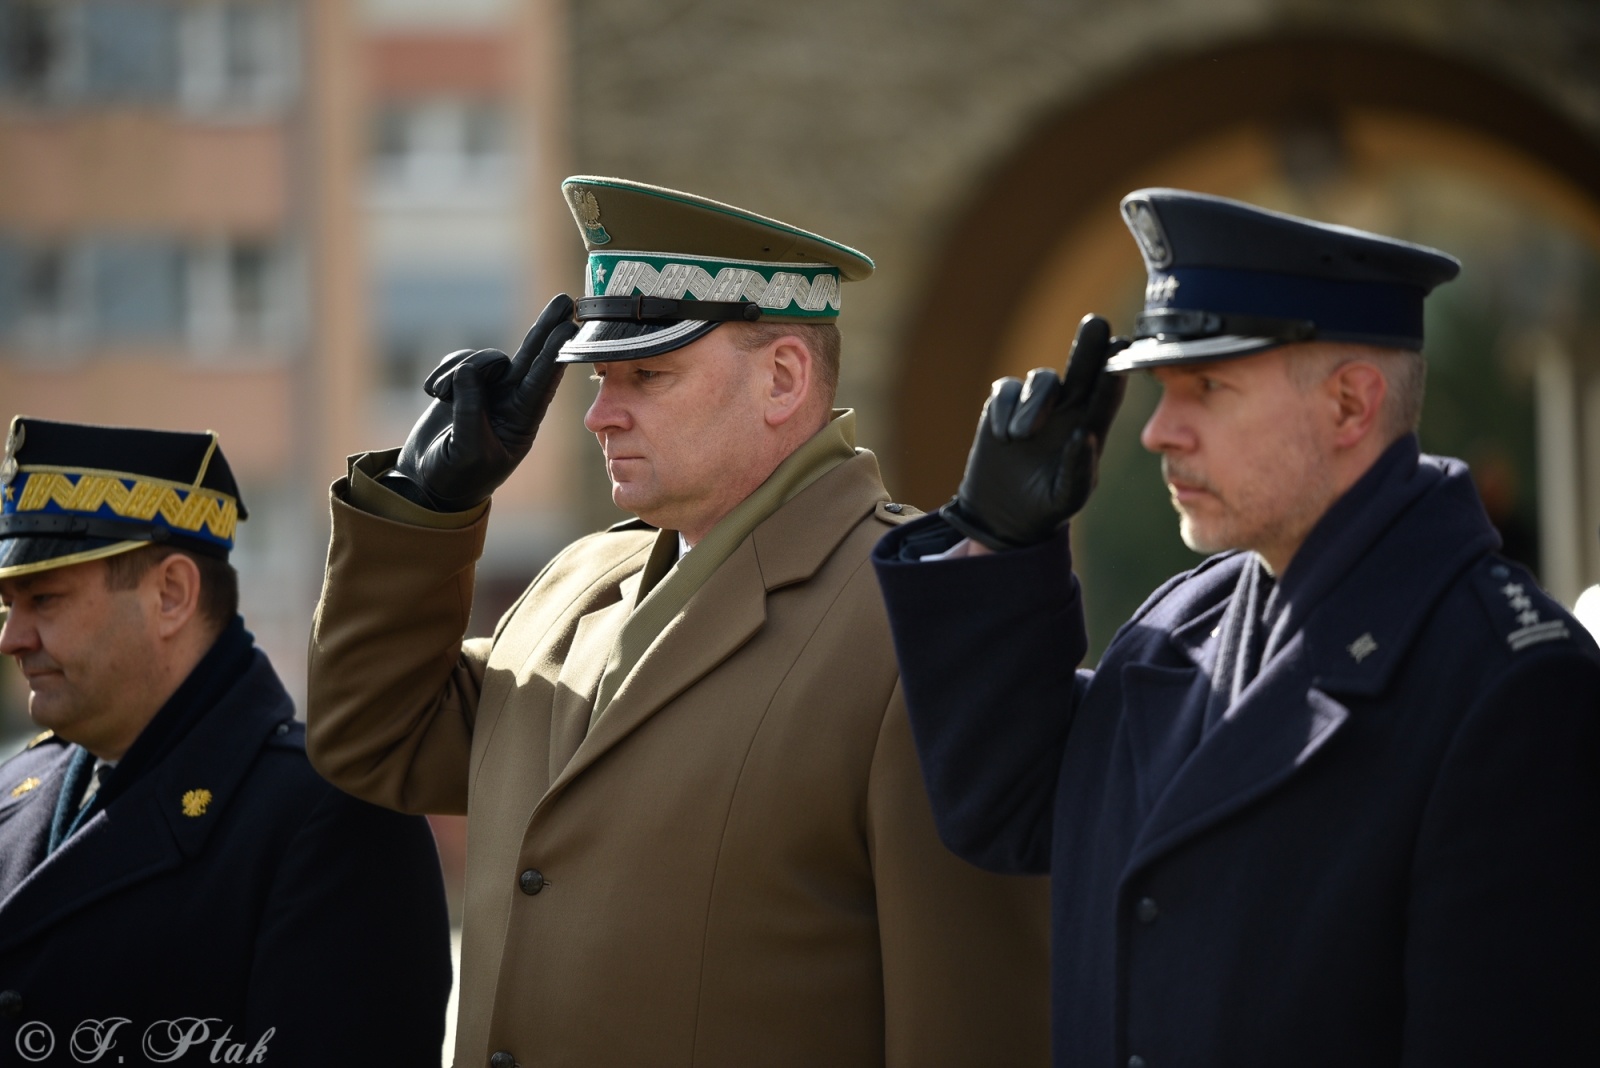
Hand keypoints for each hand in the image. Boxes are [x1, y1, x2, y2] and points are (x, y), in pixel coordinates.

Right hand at [384, 294, 579, 510]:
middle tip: (565, 301)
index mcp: (522, 422)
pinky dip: (442, 373)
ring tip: (440, 397)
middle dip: (546, 328)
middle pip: (532, 356)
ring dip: (456, 371)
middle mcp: (512, 401)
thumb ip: (470, 408)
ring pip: (482, 358)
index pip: (543, 381)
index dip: (555, 352)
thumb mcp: (467, 450)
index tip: (571, 328)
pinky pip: (458, 361)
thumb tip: (470, 369)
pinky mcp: (464, 384)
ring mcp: (489, 390)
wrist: (426, 482)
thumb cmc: (456, 476)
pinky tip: (432, 395)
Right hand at [940, 314, 1127, 549]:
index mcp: (1091, 427)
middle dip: (1090, 345)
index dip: (1115, 372)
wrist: (1003, 513)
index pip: (1107, 394)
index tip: (1123, 350)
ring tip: (1022, 437)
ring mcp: (1035, 404)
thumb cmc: (1045, 506)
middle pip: (1083, 367)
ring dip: (1034, 403)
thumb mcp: (1067, 497)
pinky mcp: (1004, 405)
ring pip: (1042, 378)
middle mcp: (1068, 409)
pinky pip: (1007, 390)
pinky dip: (1005, 409)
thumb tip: (1084, 437)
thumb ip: (1079, 470)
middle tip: (1098, 323)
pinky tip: (1005, 438)